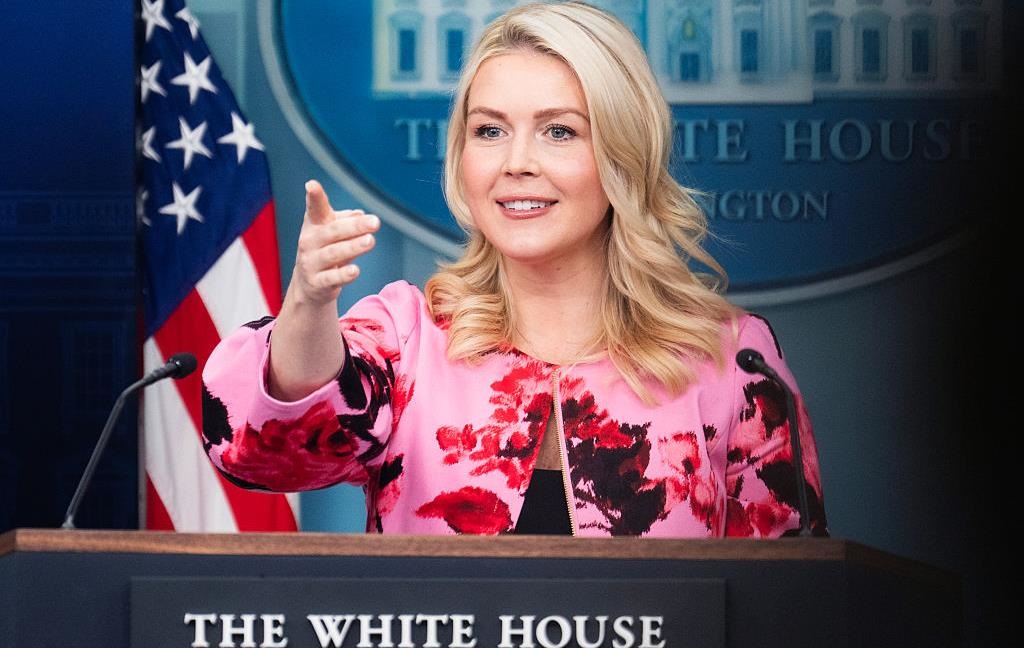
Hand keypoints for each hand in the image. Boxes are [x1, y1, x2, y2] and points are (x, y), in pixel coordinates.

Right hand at [291, 179, 379, 306]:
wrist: (309, 285)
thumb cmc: (326, 251)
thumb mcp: (335, 234)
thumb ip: (347, 222)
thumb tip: (360, 215)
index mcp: (314, 225)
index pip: (314, 209)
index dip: (313, 197)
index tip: (311, 185)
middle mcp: (309, 241)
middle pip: (333, 231)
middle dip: (354, 226)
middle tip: (375, 222)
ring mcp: (311, 263)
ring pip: (333, 253)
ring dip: (353, 247)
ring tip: (370, 241)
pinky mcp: (317, 283)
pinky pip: (331, 278)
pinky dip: (343, 275)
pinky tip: (355, 270)